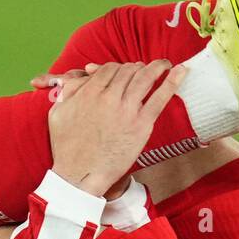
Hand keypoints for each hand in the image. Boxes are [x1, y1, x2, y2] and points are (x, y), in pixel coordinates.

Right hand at [46, 60, 186, 197]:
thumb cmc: (66, 147)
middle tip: (142, 69)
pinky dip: (172, 82)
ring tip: (163, 63)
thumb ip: (68, 91)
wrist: (79, 174)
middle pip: (128, 71)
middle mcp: (109, 97)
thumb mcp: (58, 113)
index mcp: (89, 93)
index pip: (109, 68)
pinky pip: (160, 97)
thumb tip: (79, 77)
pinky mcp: (142, 124)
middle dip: (136, 67)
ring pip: (145, 78)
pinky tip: (180, 71)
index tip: (123, 70)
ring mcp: (127, 110)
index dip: (117, 67)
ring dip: (157, 67)